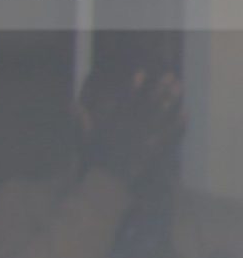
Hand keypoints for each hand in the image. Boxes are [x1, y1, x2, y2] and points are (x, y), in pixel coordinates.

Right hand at [80, 67, 183, 185]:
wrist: (106, 183)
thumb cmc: (93, 162)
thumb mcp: (83, 140)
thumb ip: (80, 120)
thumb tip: (72, 104)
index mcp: (114, 125)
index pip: (125, 102)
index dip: (134, 87)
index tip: (142, 74)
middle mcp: (130, 129)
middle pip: (147, 104)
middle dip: (159, 89)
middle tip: (170, 77)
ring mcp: (143, 139)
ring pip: (160, 116)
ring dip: (171, 101)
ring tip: (179, 89)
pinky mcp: (153, 150)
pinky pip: (168, 134)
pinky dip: (178, 123)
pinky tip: (186, 113)